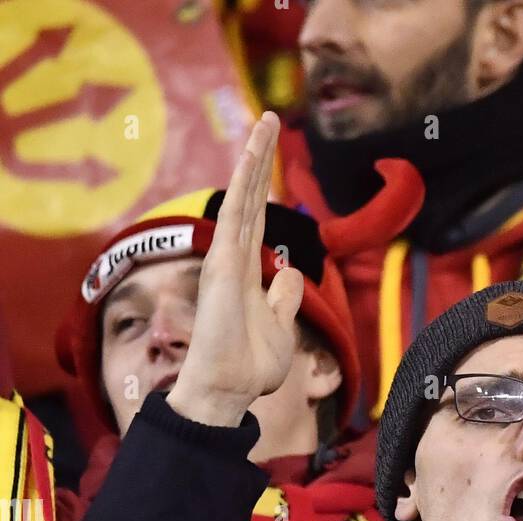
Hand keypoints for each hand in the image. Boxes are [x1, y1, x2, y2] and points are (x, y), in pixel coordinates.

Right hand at [167, 111, 304, 427]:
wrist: (229, 389)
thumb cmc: (250, 367)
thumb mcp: (281, 327)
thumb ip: (284, 297)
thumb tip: (290, 272)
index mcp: (248, 273)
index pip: (259, 221)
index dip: (265, 189)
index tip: (271, 159)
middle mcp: (234, 259)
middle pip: (250, 198)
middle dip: (260, 159)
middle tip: (268, 119)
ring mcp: (226, 258)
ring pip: (242, 197)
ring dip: (254, 157)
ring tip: (265, 120)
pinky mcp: (222, 263)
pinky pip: (234, 213)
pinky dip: (243, 182)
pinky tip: (252, 153)